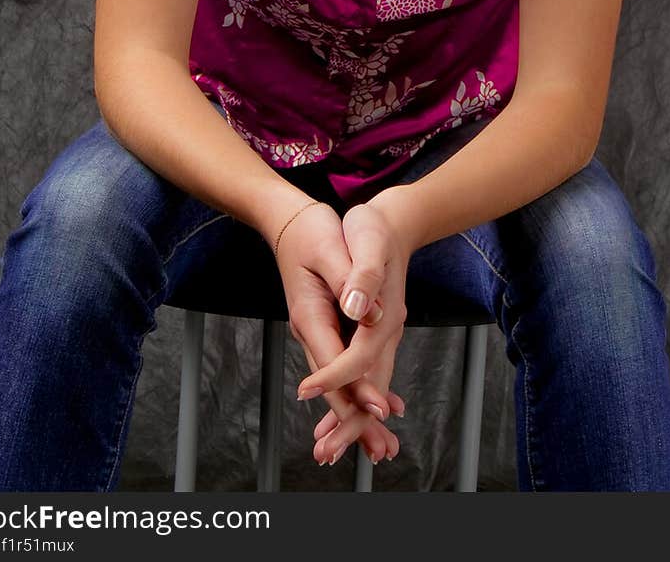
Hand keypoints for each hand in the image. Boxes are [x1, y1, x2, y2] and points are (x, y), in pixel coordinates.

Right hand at [273, 199, 401, 462]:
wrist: (287, 219)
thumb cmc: (310, 228)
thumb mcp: (329, 246)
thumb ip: (349, 278)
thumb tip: (367, 311)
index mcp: (309, 314)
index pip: (334, 361)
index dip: (356, 388)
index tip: (378, 410)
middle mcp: (309, 329)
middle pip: (333, 384)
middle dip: (355, 419)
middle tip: (382, 451)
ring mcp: (314, 330)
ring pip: (336, 381)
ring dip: (355, 413)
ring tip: (379, 445)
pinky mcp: (323, 326)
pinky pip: (338, 366)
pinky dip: (353, 391)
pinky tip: (370, 406)